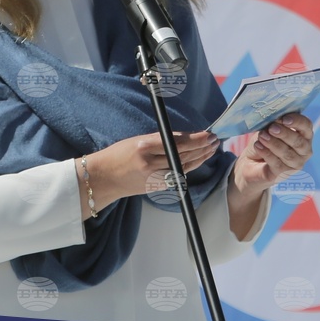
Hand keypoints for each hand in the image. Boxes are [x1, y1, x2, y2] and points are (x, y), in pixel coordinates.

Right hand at [78, 131, 219, 217]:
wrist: (104, 177)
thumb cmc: (119, 154)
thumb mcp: (138, 140)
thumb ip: (161, 139)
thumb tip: (186, 137)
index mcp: (144, 146)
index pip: (178, 142)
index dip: (197, 139)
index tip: (208, 133)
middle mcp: (150, 162)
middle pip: (184, 155)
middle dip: (203, 147)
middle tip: (215, 140)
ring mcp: (153, 177)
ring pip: (184, 166)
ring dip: (201, 157)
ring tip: (212, 148)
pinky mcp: (155, 187)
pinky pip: (178, 175)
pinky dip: (190, 167)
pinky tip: (199, 160)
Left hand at [232, 113, 313, 196]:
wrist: (251, 162)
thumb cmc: (265, 140)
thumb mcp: (268, 128)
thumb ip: (274, 123)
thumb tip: (274, 120)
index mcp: (304, 134)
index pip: (306, 126)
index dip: (297, 121)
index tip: (284, 118)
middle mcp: (305, 150)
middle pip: (299, 142)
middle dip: (285, 134)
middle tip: (271, 128)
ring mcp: (296, 164)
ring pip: (288, 154)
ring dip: (274, 143)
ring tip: (262, 136)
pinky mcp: (284, 174)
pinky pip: (277, 163)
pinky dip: (266, 153)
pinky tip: (258, 146)